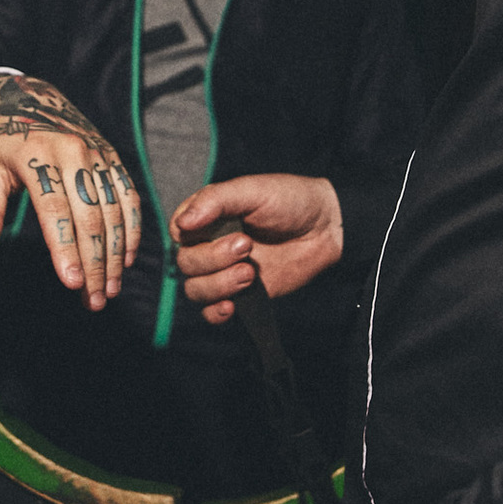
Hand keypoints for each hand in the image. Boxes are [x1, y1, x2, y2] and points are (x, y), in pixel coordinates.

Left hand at [0, 75, 142, 309]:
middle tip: (95, 301)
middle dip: (95, 263)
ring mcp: (98, 154)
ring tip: (111, 289)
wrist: (28, 96)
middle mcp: (74, 153)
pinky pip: (129, 196)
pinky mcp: (112, 156)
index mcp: (38, 157)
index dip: (65, 249)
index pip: (55, 211)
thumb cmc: (2, 141)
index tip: (72, 283)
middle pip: (90, 217)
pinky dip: (132, 229)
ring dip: (116, 254)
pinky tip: (128, 258)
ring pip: (114, 211)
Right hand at [171, 174, 342, 322]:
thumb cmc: (289, 200)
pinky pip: (211, 312)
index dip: (189, 237)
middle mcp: (210, 244)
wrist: (325, 228)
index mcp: (207, 216)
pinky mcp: (240, 293)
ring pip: (196, 289)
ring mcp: (224, 271)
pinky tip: (232, 306)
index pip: (177, 232)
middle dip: (213, 260)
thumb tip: (183, 223)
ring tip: (251, 274)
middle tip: (247, 247)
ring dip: (219, 285)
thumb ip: (216, 200)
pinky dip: (215, 313)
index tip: (216, 231)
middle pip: (186, 264)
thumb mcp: (252, 190)